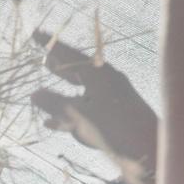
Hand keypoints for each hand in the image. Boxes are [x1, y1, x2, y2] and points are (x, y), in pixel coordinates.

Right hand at [30, 35, 158, 183]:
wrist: (148, 150)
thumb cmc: (114, 128)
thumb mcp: (79, 116)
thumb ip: (55, 104)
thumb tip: (34, 94)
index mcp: (99, 73)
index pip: (69, 54)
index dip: (50, 45)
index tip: (35, 34)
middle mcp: (107, 81)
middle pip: (77, 69)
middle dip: (59, 65)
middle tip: (43, 57)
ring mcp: (112, 98)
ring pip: (82, 89)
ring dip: (63, 88)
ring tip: (47, 87)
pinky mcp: (115, 115)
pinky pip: (86, 107)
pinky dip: (69, 111)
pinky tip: (54, 123)